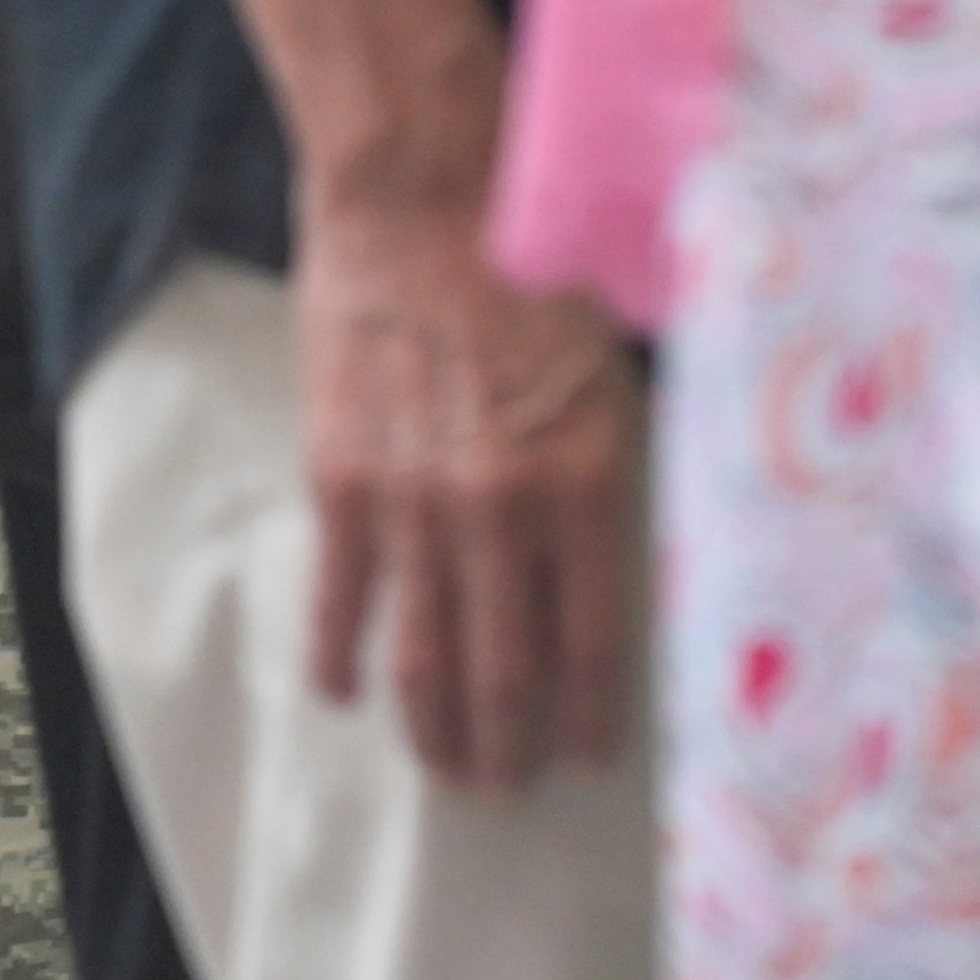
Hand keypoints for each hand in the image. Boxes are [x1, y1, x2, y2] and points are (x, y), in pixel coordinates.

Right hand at [295, 184, 643, 793]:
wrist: (423, 192)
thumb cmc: (533, 268)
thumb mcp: (613, 374)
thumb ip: (618, 477)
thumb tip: (639, 566)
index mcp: (586, 484)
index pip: (591, 648)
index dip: (586, 722)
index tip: (584, 760)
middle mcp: (503, 510)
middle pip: (504, 675)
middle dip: (508, 750)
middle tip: (509, 787)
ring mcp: (414, 501)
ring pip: (423, 657)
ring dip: (435, 729)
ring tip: (447, 769)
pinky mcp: (341, 478)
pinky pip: (341, 598)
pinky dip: (340, 658)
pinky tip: (344, 693)